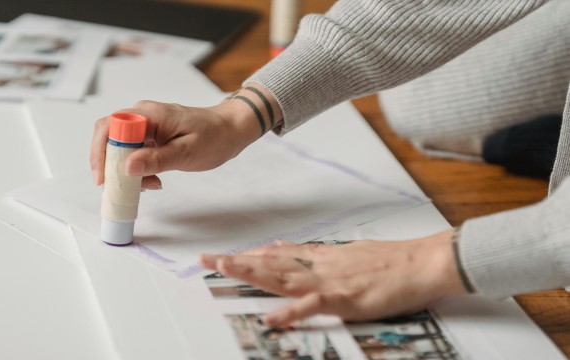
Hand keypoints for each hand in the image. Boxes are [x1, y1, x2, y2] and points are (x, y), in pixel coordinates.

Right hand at [90, 84, 280, 188]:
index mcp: (150, 114)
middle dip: (111, 166)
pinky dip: (138, 169)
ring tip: (149, 185)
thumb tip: (127, 167)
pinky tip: (154, 180)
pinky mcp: (151, 136)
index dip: (101, 153)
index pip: (109, 127)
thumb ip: (157, 160)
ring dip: (127, 171)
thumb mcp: (187, 152)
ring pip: (120, 148)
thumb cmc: (215, 137)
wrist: (231, 130)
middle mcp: (143, 115)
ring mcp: (146, 125)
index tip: (105, 178)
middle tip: (123, 188)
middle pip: (109, 138)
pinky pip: (133, 152)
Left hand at [200, 229, 467, 325]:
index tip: (225, 255)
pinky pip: (313, 306)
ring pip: (284, 276)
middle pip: (271, 262)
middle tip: (208, 258)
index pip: (277, 254)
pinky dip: (291, 311)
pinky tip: (272, 316)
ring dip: (252, 273)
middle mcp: (319, 265)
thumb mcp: (349, 253)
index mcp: (321, 257)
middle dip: (238, 261)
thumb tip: (291, 249)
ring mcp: (330, 281)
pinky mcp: (345, 298)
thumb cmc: (390, 261)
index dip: (249, 255)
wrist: (422, 261)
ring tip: (225, 269)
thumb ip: (319, 255)